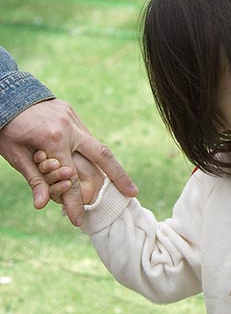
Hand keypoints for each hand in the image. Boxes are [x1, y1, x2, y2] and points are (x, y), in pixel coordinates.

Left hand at [0, 99, 137, 225]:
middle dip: (120, 175)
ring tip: (122, 182)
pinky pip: (86, 136)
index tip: (78, 220)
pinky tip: (97, 163)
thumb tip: (42, 205)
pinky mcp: (72, 113)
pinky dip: (91, 152)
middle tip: (134, 193)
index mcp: (53, 139)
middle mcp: (70, 128)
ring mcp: (74, 118)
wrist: (6, 92)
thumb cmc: (6, 126)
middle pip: (102, 155)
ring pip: (96, 145)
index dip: (74, 202)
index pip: (70, 178)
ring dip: (109, 164)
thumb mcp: (14, 155)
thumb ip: (34, 178)